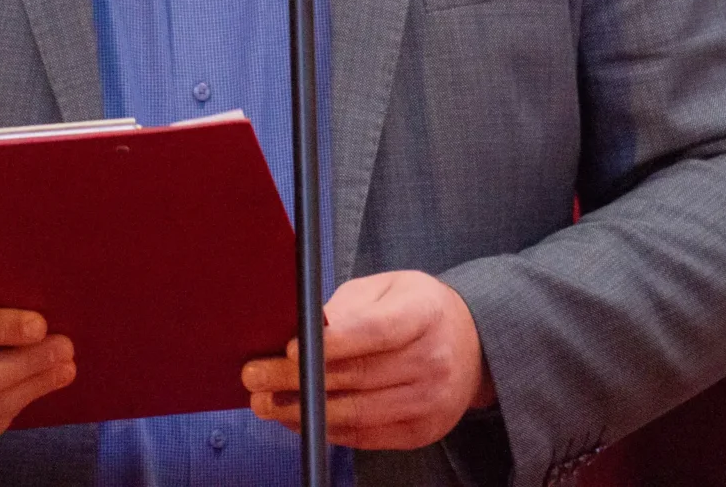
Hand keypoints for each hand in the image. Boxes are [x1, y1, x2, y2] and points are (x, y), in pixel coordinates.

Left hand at [241, 270, 494, 449]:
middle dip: (297, 378)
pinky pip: (365, 436)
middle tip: (255, 376)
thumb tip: (306, 330)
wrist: (471, 346)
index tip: (288, 348)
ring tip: (264, 402)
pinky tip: (295, 417)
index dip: (331, 342)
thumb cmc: (416, 310)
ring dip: (303, 411)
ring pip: (357, 412)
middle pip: (358, 375)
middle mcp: (434, 361)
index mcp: (426, 314)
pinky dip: (326, 428)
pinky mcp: (422, 432)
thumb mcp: (388, 289)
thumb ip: (348, 308)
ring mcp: (431, 402)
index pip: (375, 331)